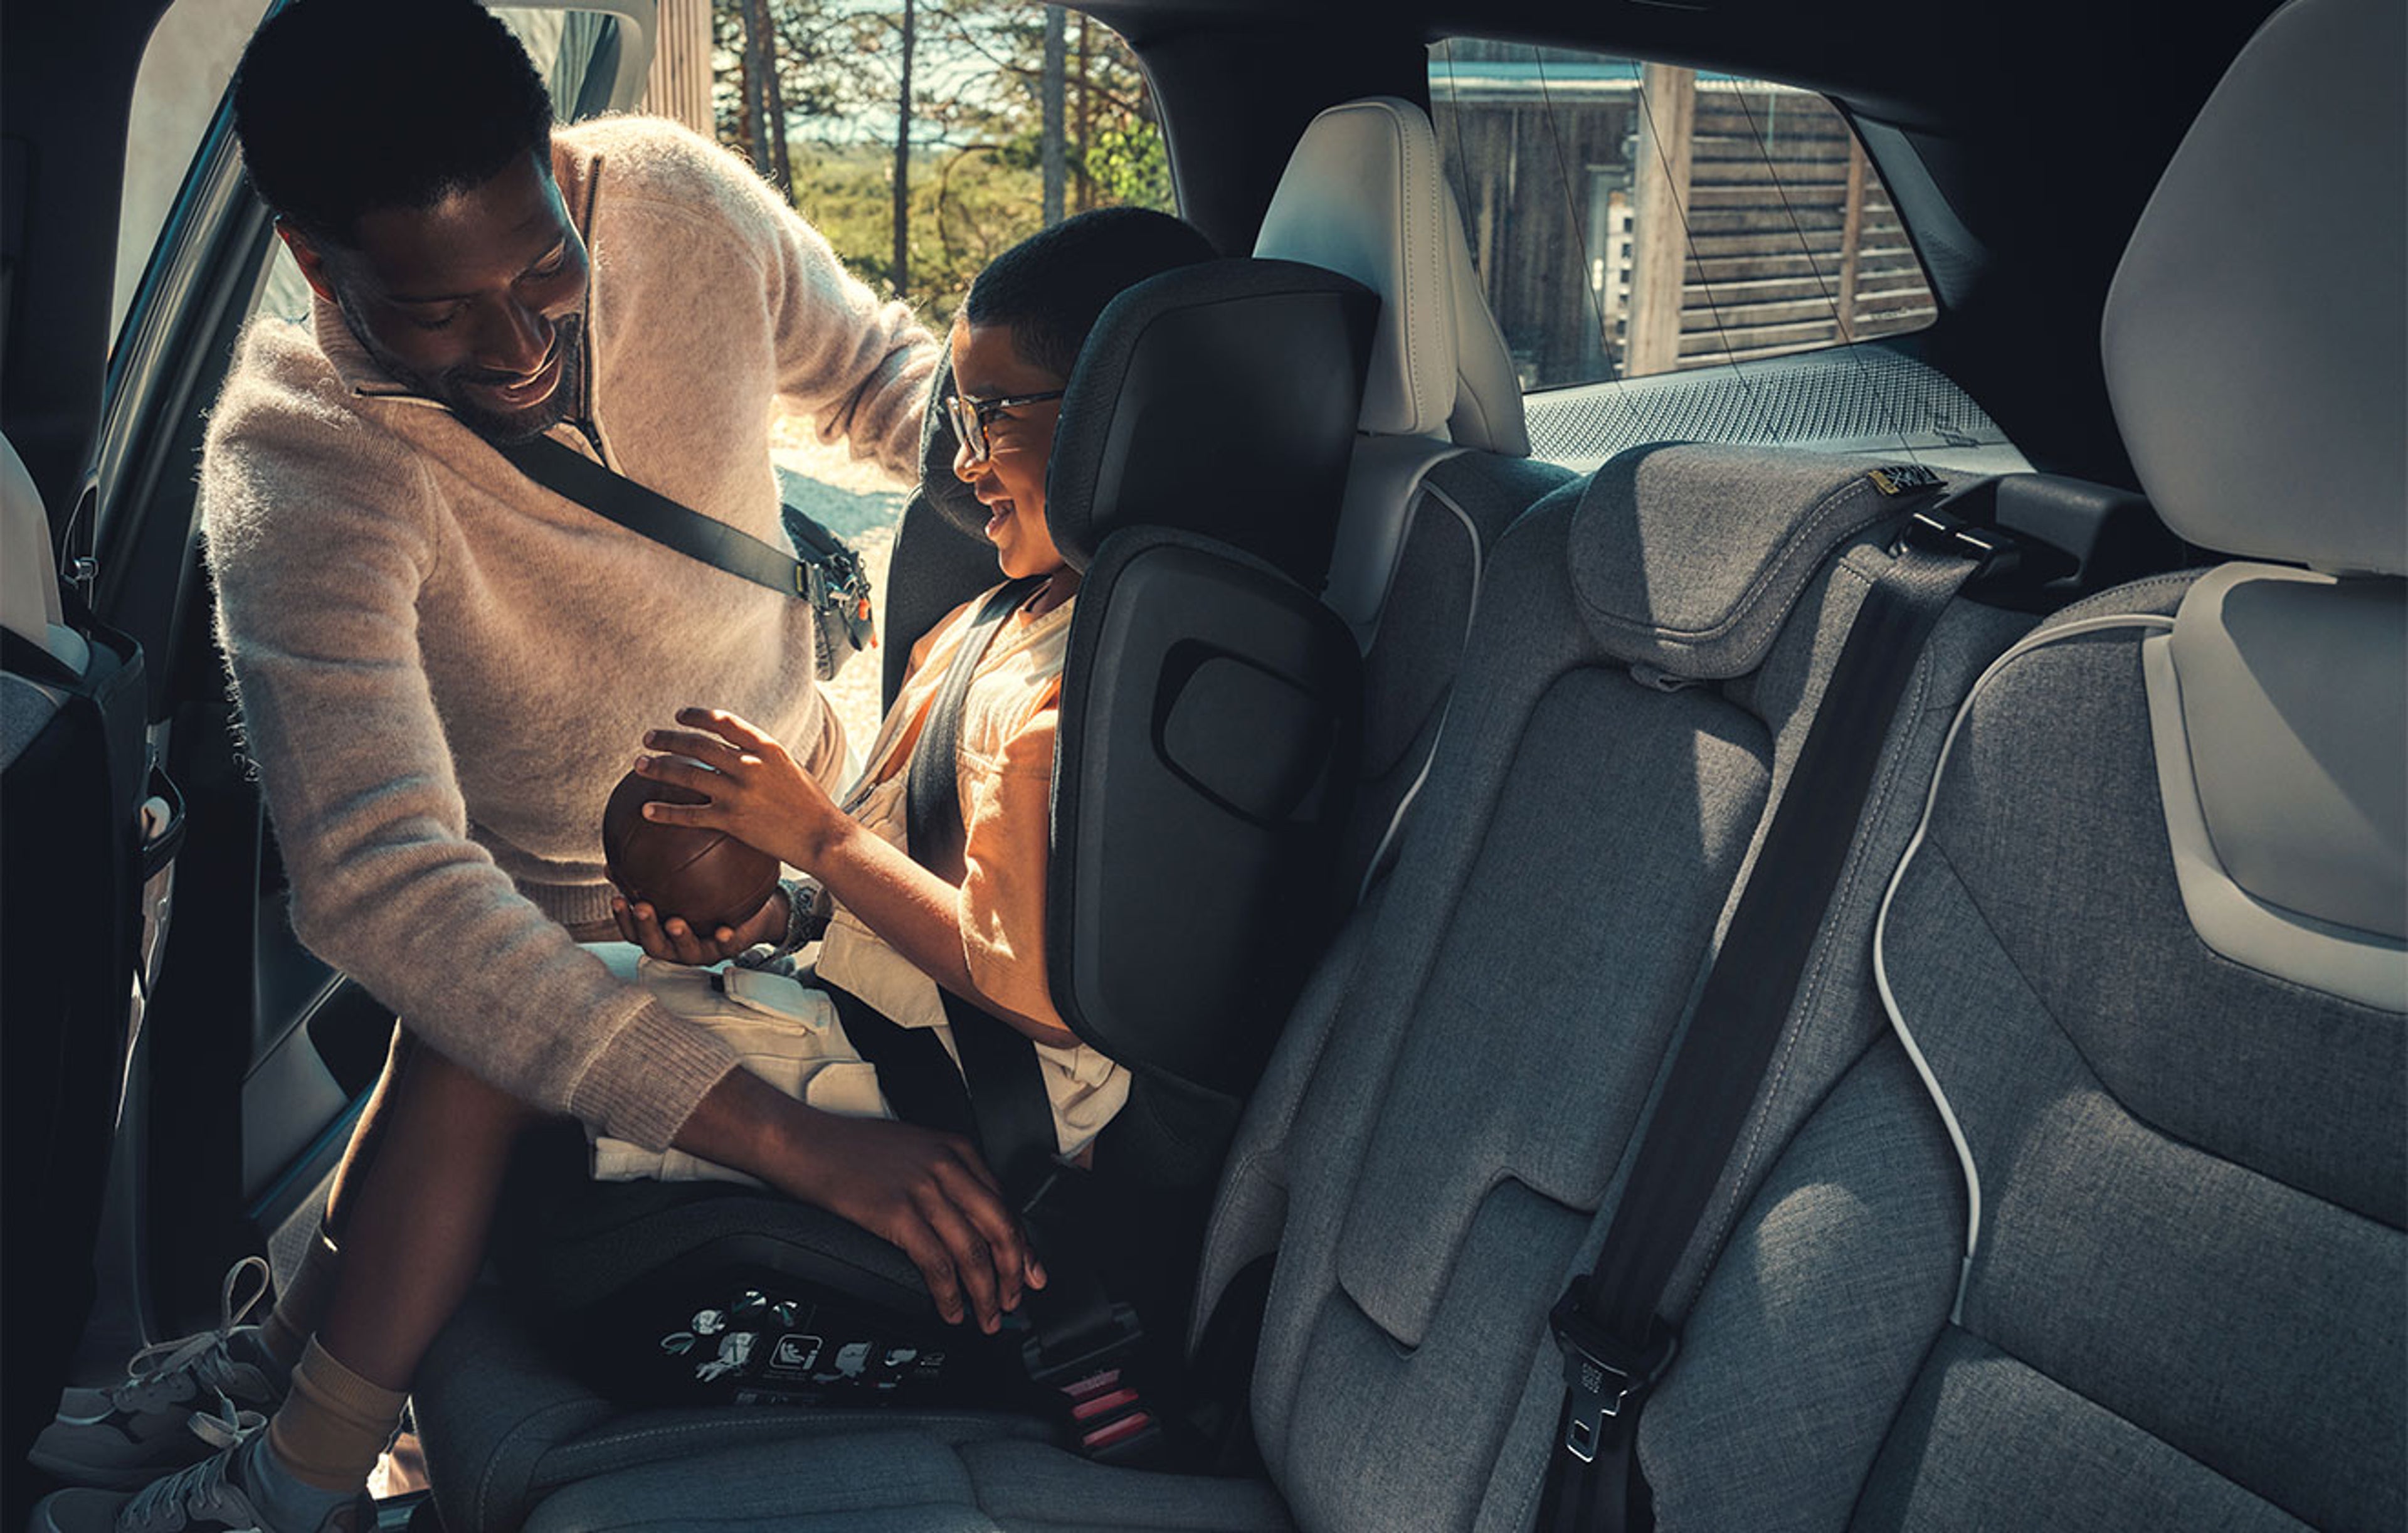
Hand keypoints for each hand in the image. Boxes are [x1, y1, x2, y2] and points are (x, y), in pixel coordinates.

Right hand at [611, 887, 786, 965]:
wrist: (751, 913)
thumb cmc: (707, 900)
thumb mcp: (679, 886)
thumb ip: (651, 878)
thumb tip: (615, 861)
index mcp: (662, 935)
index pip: (634, 932)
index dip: (623, 919)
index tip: (616, 898)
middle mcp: (678, 948)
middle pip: (655, 945)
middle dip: (647, 928)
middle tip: (642, 907)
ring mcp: (703, 951)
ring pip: (687, 951)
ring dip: (680, 938)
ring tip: (675, 923)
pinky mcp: (728, 948)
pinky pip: (726, 946)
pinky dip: (724, 940)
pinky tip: (724, 930)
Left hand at [634, 709, 840, 868]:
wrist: (822, 836)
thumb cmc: (810, 803)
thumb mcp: (790, 768)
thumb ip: (762, 758)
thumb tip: (735, 752)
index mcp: (766, 747)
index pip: (723, 722)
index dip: (696, 716)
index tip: (679, 716)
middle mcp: (750, 765)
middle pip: (698, 746)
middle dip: (668, 739)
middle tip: (647, 738)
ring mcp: (739, 793)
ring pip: (687, 775)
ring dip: (658, 768)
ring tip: (638, 765)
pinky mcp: (732, 821)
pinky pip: (690, 815)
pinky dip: (665, 811)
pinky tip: (646, 810)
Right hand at [777, 1111, 1047, 1331]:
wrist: (806, 1143)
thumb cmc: (853, 1150)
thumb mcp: (916, 1149)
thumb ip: (949, 1178)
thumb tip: (972, 1224)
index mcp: (956, 1150)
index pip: (1005, 1205)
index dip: (1023, 1247)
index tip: (1031, 1272)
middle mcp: (947, 1167)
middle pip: (999, 1229)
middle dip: (1013, 1273)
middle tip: (1015, 1301)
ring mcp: (923, 1190)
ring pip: (973, 1251)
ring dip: (985, 1293)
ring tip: (987, 1317)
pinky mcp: (897, 1214)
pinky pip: (937, 1263)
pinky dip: (949, 1294)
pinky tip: (951, 1310)